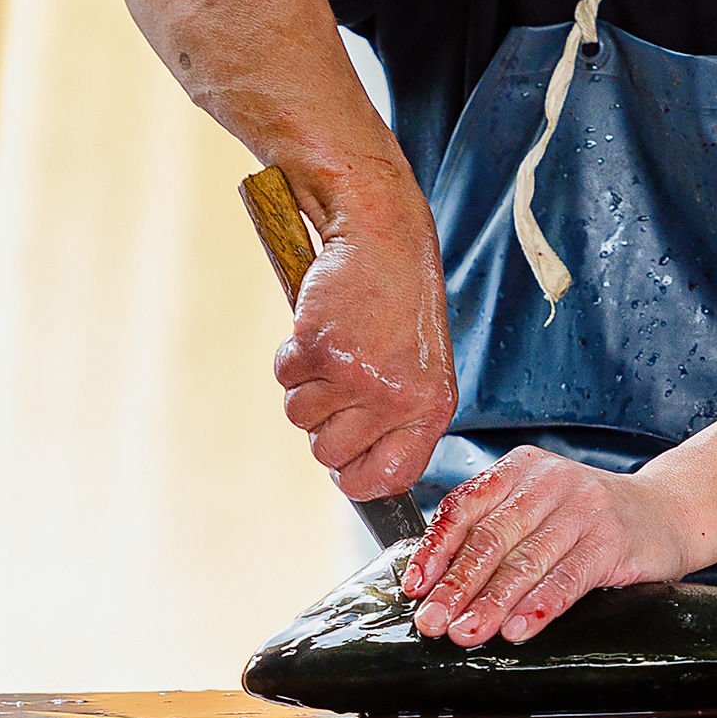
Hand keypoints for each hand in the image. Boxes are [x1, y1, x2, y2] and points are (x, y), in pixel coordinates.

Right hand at [273, 173, 456, 500]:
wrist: (383, 237)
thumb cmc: (400, 304)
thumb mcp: (419, 369)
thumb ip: (397, 421)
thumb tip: (353, 476)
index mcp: (432, 408)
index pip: (388, 480)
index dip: (357, 477)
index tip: (346, 460)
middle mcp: (398, 398)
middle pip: (329, 455)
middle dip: (324, 423)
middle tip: (342, 379)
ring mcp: (358, 375)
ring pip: (299, 418)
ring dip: (306, 386)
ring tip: (336, 346)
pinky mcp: (321, 348)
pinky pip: (284, 378)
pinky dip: (291, 355)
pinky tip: (319, 326)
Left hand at [401, 446, 693, 646]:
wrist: (666, 510)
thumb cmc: (589, 517)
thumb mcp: (539, 507)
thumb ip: (494, 529)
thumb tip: (434, 581)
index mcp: (520, 468)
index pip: (466, 505)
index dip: (436, 548)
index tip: (415, 587)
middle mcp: (549, 480)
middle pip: (492, 536)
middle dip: (457, 585)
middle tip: (433, 622)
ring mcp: (584, 508)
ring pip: (526, 560)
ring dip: (492, 602)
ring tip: (467, 633)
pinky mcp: (612, 539)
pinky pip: (569, 576)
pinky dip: (540, 605)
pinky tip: (520, 628)